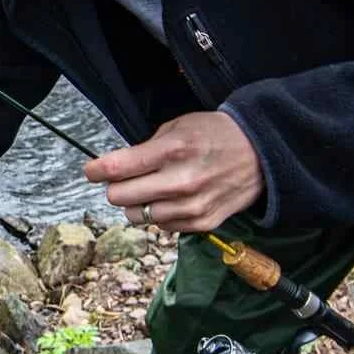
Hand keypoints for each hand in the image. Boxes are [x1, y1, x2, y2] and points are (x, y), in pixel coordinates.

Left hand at [84, 111, 262, 231]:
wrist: (261, 154)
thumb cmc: (215, 135)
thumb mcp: (179, 127)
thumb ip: (146, 148)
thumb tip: (117, 168)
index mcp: (172, 150)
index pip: (117, 168)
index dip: (96, 170)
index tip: (91, 171)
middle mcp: (180, 181)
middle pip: (120, 197)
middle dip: (115, 187)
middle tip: (124, 179)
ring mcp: (191, 206)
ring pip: (138, 216)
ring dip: (137, 203)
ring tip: (153, 189)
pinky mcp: (202, 223)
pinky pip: (162, 227)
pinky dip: (160, 215)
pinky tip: (173, 199)